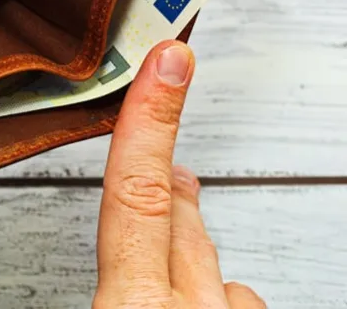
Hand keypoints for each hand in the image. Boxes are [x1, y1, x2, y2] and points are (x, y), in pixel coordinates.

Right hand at [94, 41, 264, 307]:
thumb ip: (106, 294)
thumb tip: (106, 277)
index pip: (137, 195)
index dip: (149, 121)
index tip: (166, 63)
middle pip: (181, 224)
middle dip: (169, 184)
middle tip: (162, 143)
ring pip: (220, 273)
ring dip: (195, 261)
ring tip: (174, 266)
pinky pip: (241, 304)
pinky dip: (222, 303)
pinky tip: (208, 308)